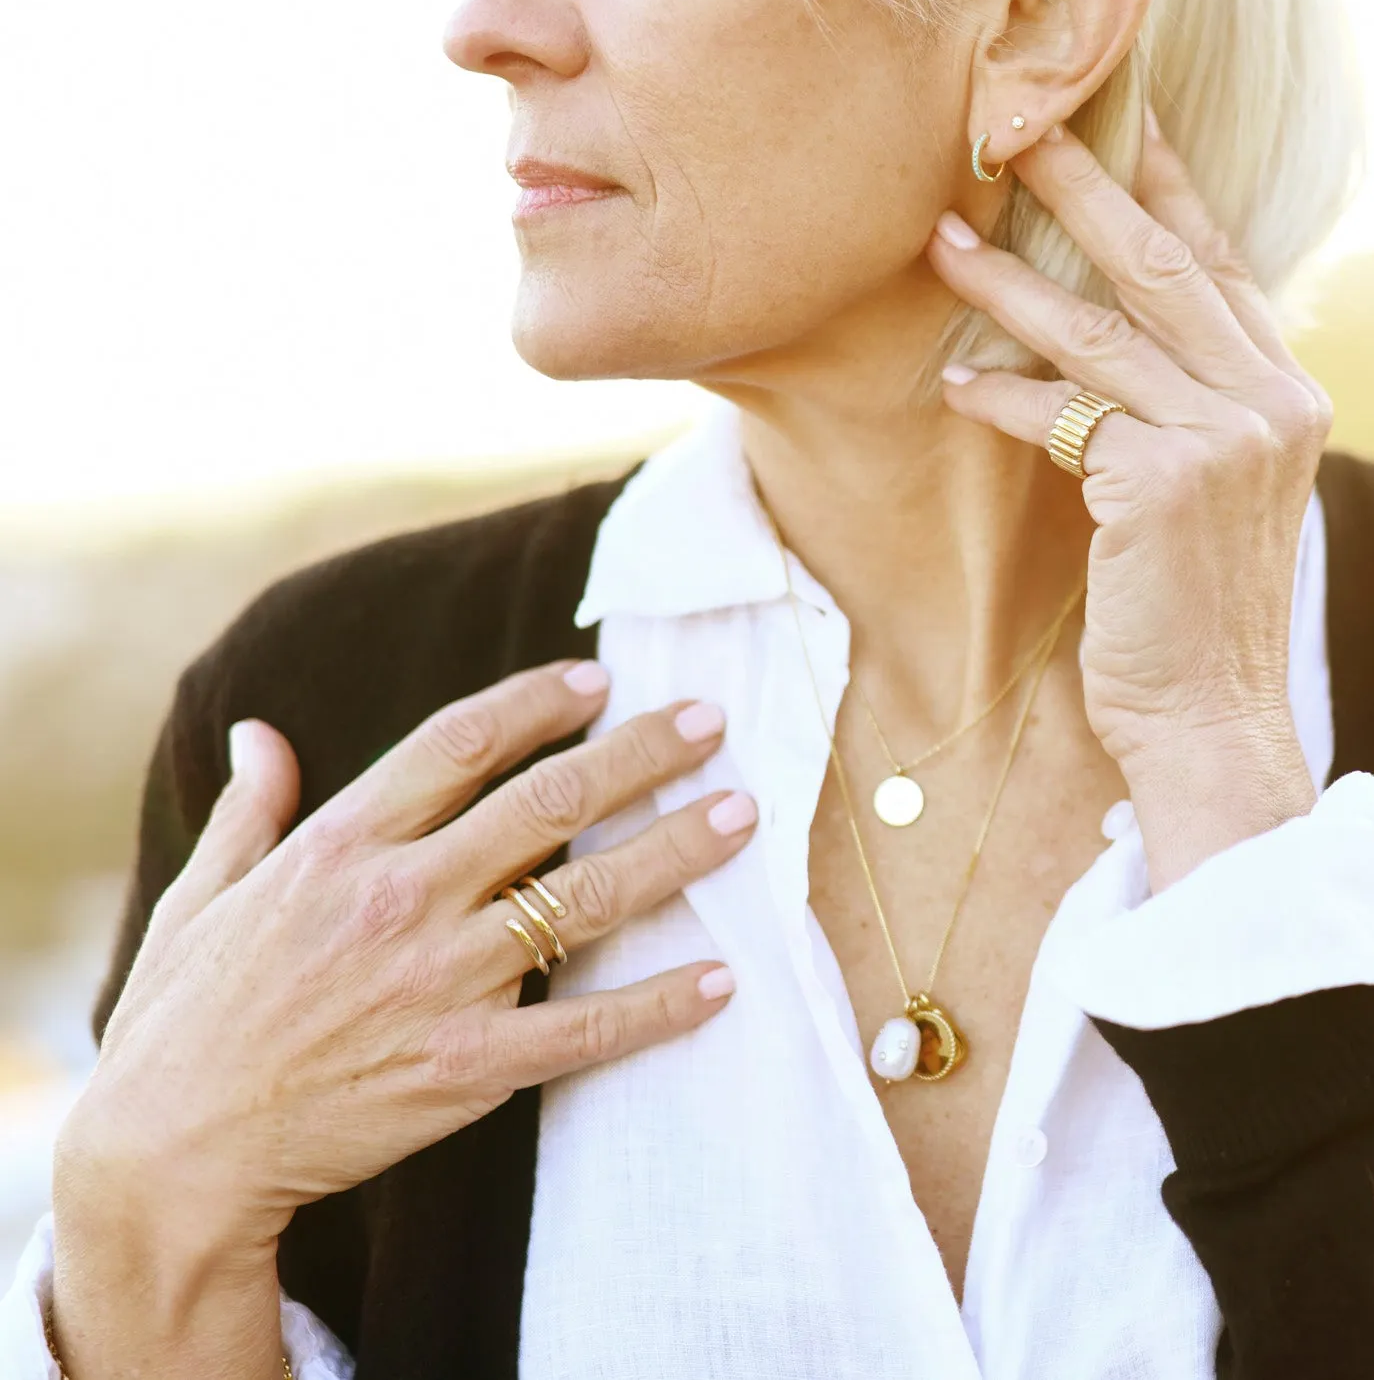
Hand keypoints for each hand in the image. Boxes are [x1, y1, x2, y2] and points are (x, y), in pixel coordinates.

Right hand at [52, 663, 754, 1372]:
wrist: (169, 1159)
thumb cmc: (182, 1024)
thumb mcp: (200, 899)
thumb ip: (248, 810)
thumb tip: (260, 732)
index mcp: (341, 844)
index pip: (463, 741)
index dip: (539, 700)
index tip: (599, 677)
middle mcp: (403, 896)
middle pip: (549, 800)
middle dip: (641, 753)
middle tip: (710, 720)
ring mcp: (442, 980)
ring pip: (586, 896)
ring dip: (674, 851)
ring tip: (741, 815)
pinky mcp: (467, 1064)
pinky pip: (584, 1026)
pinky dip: (658, 1004)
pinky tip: (718, 979)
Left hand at [926, 107, 1331, 883]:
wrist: (1213, 723)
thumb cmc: (1196, 613)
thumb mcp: (1218, 494)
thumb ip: (1194, 409)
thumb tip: (1125, 341)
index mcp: (1288, 396)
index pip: (1222, 263)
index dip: (1168, 185)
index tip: (1122, 114)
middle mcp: (1272, 403)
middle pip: (1163, 265)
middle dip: (1085, 185)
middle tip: (1015, 124)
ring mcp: (1226, 439)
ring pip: (1099, 330)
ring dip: (1011, 281)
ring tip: (942, 241)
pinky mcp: (1166, 483)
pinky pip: (1063, 413)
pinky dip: (1002, 396)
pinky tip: (954, 383)